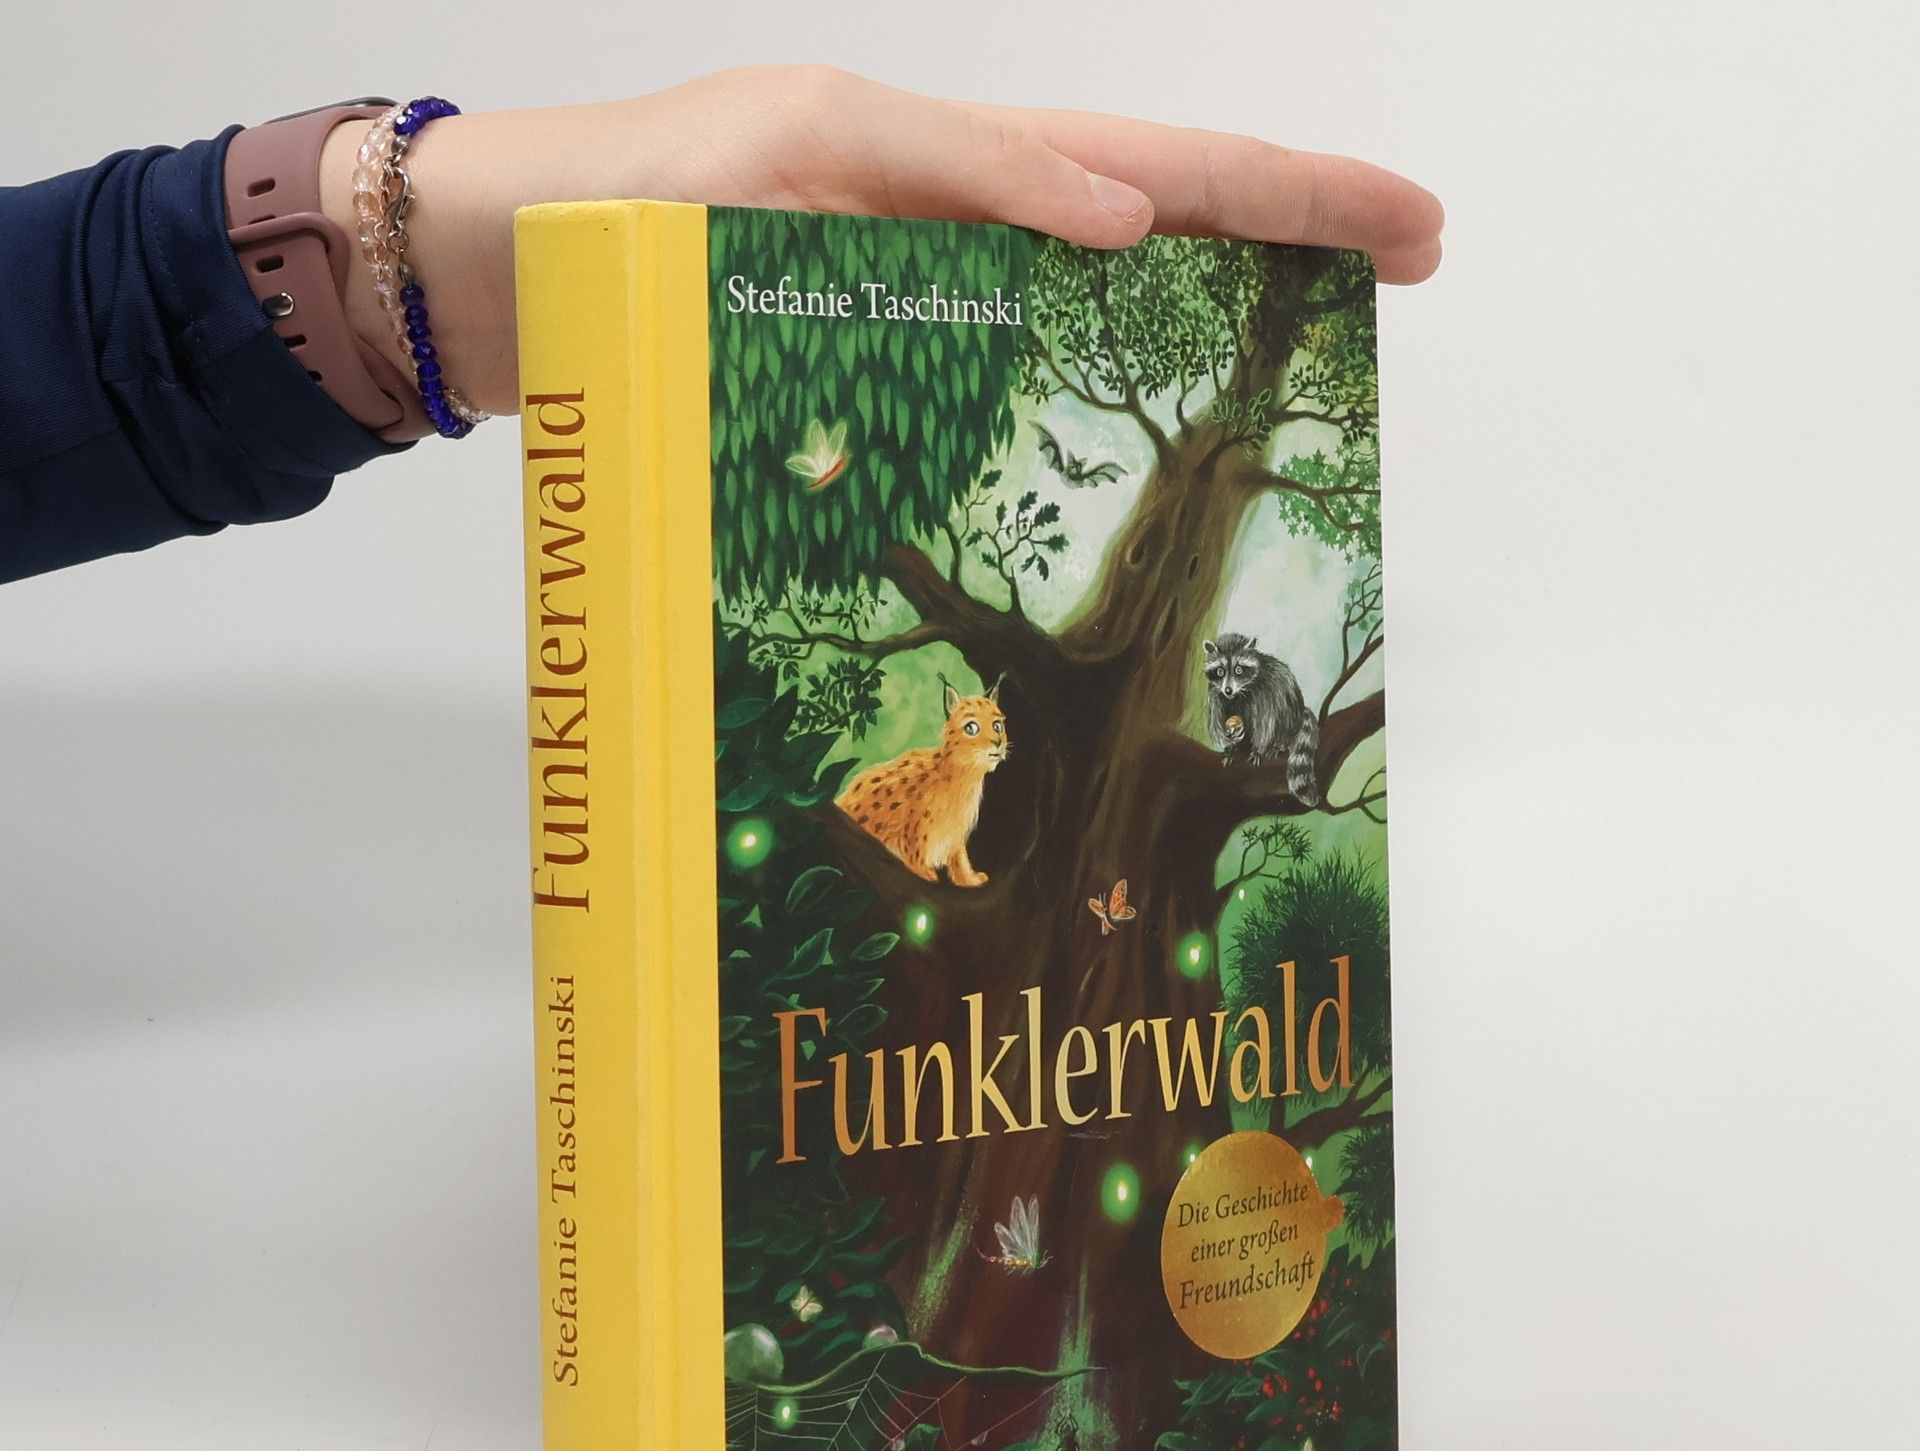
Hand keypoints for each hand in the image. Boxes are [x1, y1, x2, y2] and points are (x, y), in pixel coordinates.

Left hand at [321, 66, 1443, 419]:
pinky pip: (999, 387)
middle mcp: (948, 231)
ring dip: (1204, 325)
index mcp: (942, 165)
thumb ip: (956, 174)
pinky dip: (1076, 413)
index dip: (1287, 195)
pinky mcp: (865, 379)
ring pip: (1091, 311)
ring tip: (1315, 344)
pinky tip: (1125, 454)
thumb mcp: (791, 153)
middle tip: (1413, 260)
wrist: (487, 280)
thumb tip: (1120, 218)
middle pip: (1153, 222)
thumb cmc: (616, 203)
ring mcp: (914, 307)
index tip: (1403, 228)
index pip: (1155, 167)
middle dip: (1288, 234)